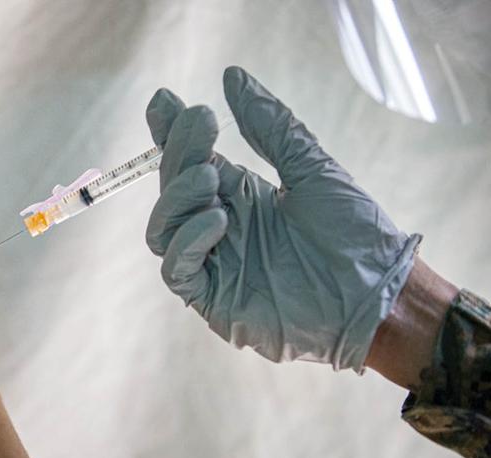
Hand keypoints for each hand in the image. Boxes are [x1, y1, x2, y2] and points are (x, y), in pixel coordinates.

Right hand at [145, 67, 420, 371]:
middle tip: (201, 124)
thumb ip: (270, 127)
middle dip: (179, 153)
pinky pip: (176, 270)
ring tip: (211, 178)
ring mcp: (212, 263)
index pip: (189, 161)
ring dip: (178, 196)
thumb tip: (232, 76)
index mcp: (238, 195)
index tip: (165, 102)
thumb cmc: (352, 233)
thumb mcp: (310, 168)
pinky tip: (216, 220)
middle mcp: (217, 226)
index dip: (171, 134)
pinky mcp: (212, 298)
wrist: (376, 294)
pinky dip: (186, 241)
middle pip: (172, 188)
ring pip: (162, 228)